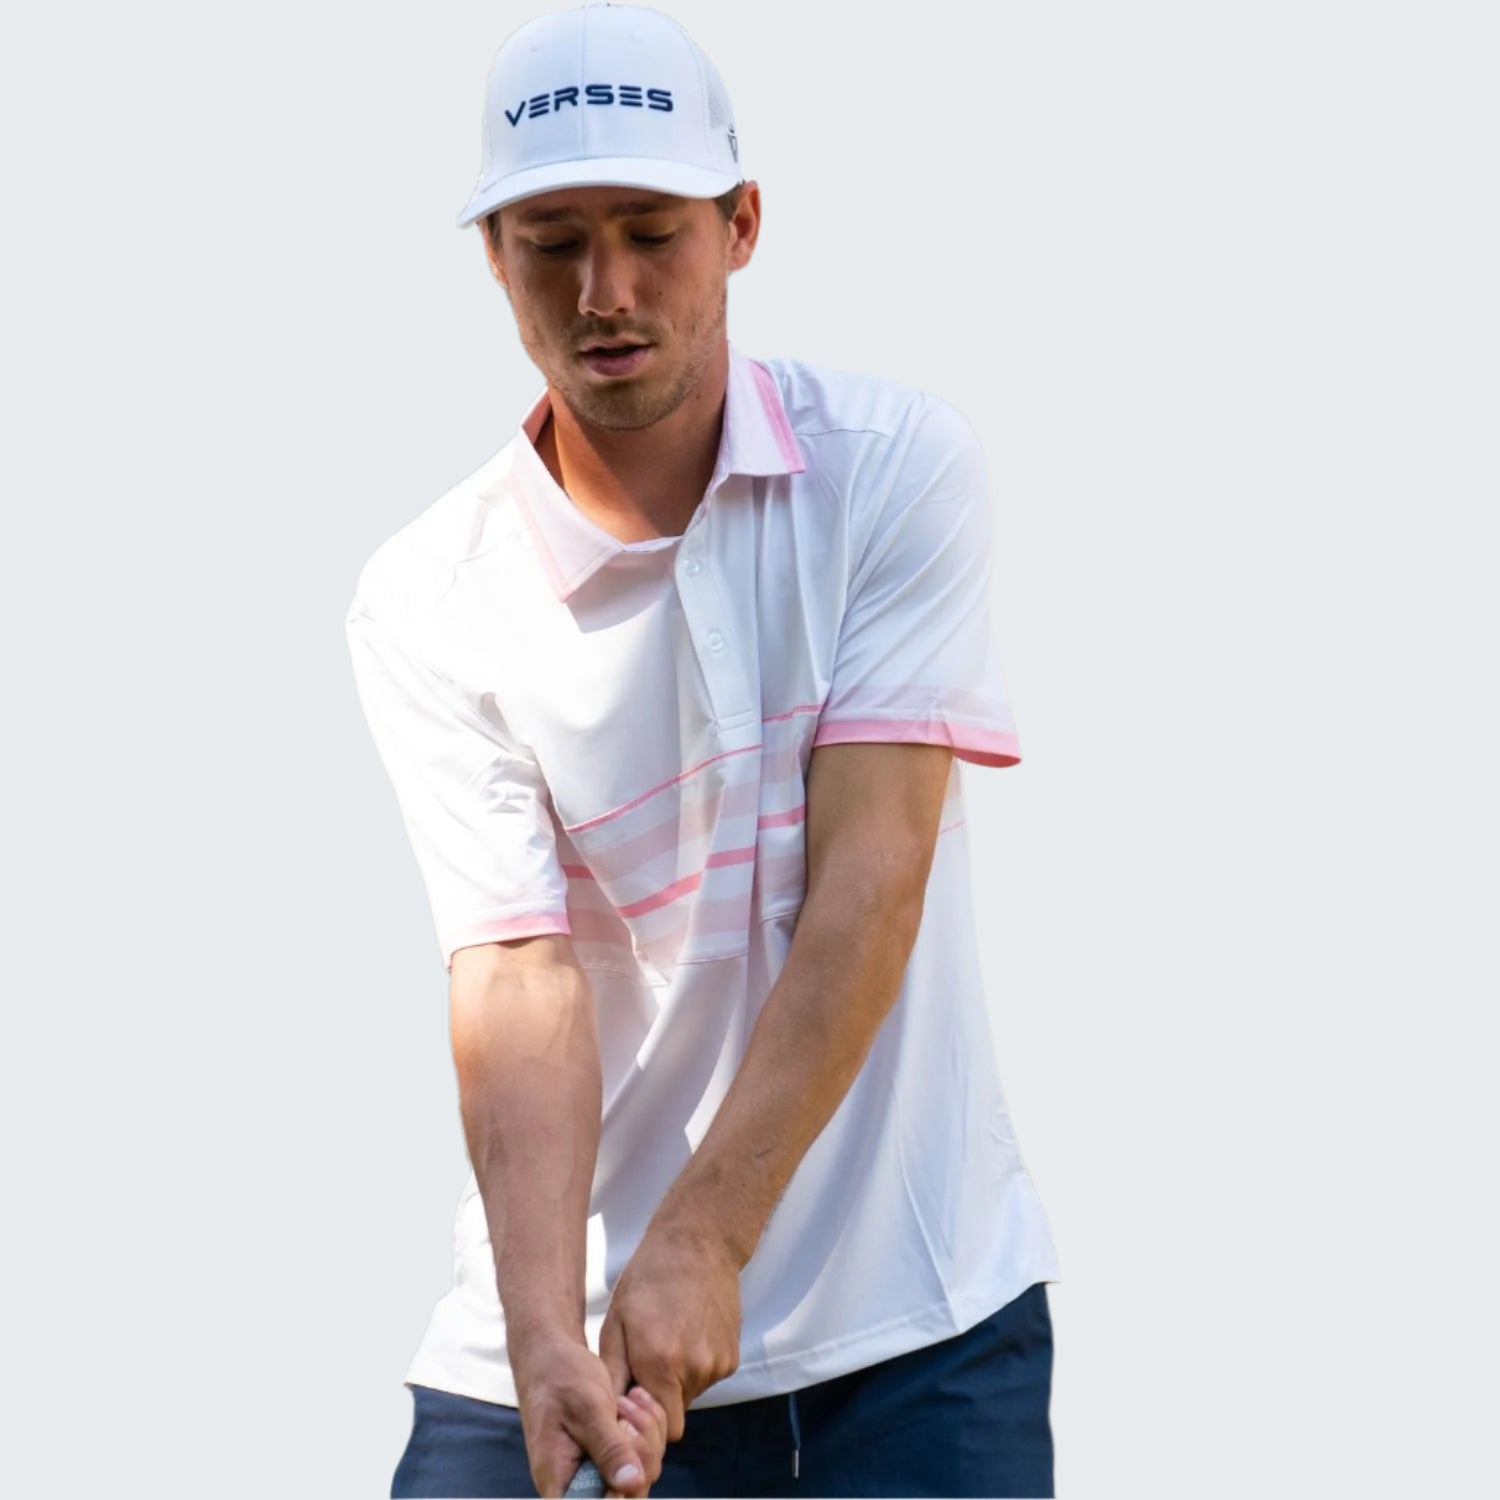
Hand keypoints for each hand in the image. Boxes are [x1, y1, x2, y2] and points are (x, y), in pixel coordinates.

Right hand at [511, 1328, 669, 1497]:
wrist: (553, 1353)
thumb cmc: (559, 1377)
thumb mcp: (587, 1409)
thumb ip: (609, 1448)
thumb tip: (631, 1485)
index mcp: (561, 1483)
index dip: (620, 1493)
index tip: (628, 1457)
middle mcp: (580, 1484)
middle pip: (630, 1493)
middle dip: (641, 1451)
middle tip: (623, 1409)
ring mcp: (599, 1469)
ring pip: (642, 1472)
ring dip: (646, 1432)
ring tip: (625, 1400)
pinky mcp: (613, 1453)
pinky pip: (643, 1453)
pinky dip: (648, 1426)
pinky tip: (634, 1399)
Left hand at [598, 1221, 743, 1443]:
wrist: (698, 1243)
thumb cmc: (649, 1278)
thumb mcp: (616, 1322)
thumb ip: (612, 1375)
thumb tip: (609, 1415)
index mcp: (661, 1363)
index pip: (658, 1431)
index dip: (642, 1421)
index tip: (629, 1395)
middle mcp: (696, 1369)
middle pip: (674, 1415)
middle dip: (656, 1402)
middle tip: (643, 1366)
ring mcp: (718, 1363)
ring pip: (690, 1395)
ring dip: (675, 1382)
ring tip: (664, 1341)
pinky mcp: (732, 1356)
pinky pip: (707, 1378)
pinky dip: (693, 1367)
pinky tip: (684, 1334)